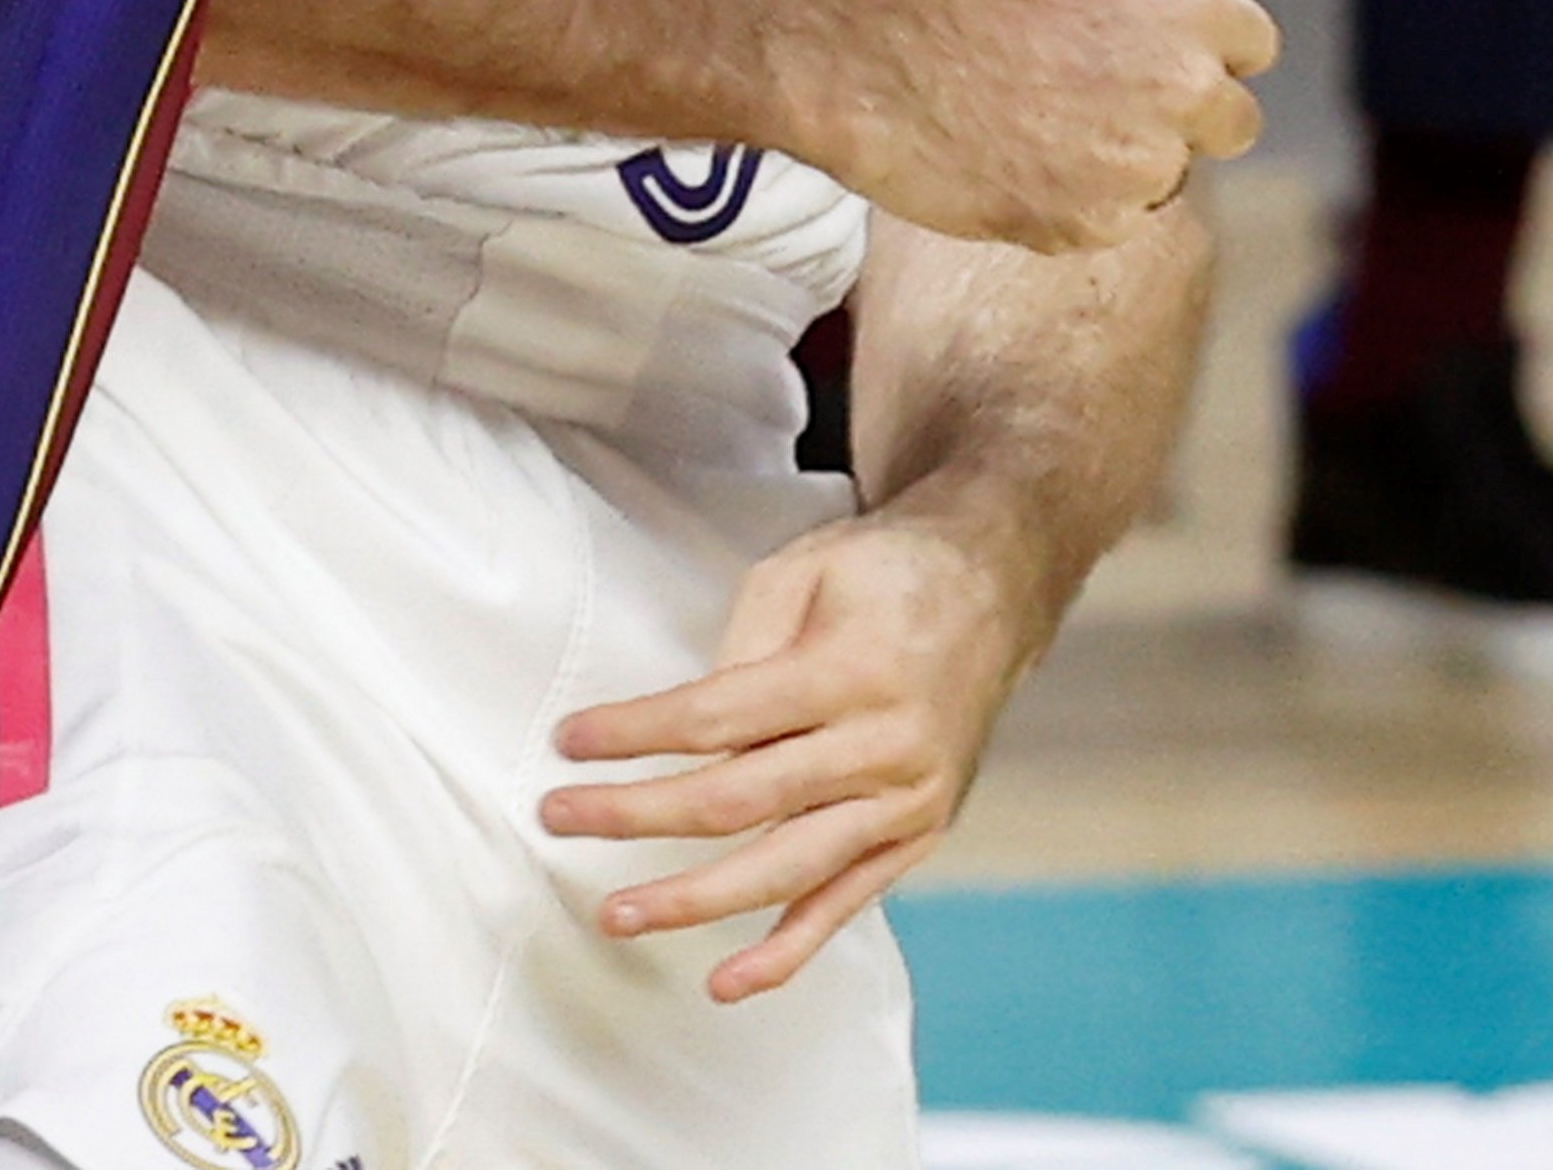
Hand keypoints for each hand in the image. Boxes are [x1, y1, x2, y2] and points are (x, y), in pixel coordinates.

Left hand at [543, 506, 1029, 999]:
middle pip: (739, 800)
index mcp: (852, 675)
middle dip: (637, 814)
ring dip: (694, 899)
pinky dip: (786, 950)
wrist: (994, 596)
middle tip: (558, 817)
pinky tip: (727, 980)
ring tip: (615, 914)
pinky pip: (844, 905)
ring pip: (784, 869)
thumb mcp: (804, 572)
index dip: (635, 733)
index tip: (568, 740)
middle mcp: (884, 750)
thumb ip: (743, 648)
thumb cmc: (885, 577)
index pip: (719, 718)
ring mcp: (905, 804)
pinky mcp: (915, 837)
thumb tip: (677, 722)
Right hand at [829, 0, 1271, 250]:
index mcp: (1187, 13)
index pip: (1253, 47)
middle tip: (1093, 94)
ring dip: (1123, 160)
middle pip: (1234, 122)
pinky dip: (1069, 200)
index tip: (1141, 50)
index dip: (1198, 47)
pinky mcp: (1091, 224)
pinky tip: (1011, 158)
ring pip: (1168, 176)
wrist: (866, 58)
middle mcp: (1182, 90)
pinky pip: (1109, 220)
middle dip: (1180, 112)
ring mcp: (1140, 165)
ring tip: (1036, 124)